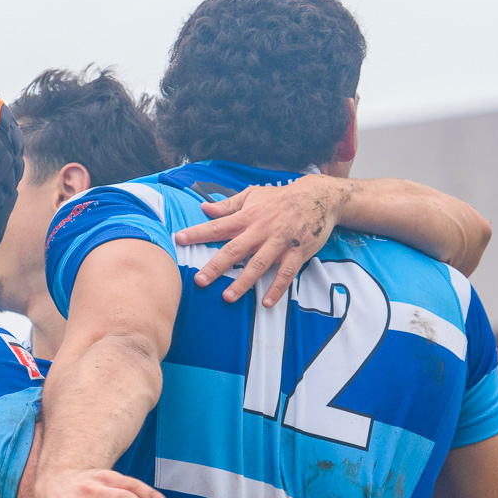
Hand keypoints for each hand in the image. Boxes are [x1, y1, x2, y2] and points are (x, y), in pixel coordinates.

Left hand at [172, 175, 353, 305]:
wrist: (318, 198)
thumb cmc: (281, 198)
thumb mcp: (253, 195)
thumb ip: (228, 204)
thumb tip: (204, 208)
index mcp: (247, 217)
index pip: (218, 226)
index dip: (198, 233)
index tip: (179, 239)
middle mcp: (260, 230)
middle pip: (234, 250)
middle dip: (216, 266)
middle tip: (200, 280)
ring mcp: (279, 243)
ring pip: (258, 265)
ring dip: (243, 282)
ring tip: (228, 297)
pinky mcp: (297, 253)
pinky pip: (286, 273)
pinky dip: (277, 288)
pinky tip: (266, 302)